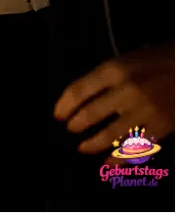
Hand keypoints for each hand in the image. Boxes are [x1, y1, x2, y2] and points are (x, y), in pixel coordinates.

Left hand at [54, 43, 174, 152]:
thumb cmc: (160, 59)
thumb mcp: (128, 59)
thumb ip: (108, 76)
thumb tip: (84, 96)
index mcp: (114, 70)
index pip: (79, 90)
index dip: (64, 105)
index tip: (58, 115)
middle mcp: (126, 91)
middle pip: (91, 113)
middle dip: (76, 124)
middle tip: (71, 129)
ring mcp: (144, 110)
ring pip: (111, 134)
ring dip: (93, 144)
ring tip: (83, 148)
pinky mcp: (162, 126)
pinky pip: (136, 146)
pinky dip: (120, 157)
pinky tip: (109, 161)